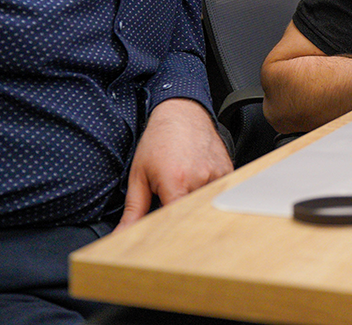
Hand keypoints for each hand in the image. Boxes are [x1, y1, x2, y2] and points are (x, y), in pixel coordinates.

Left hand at [117, 98, 232, 228]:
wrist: (182, 112)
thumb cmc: (160, 140)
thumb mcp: (139, 175)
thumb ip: (133, 209)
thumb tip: (123, 233)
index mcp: (176, 182)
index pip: (176, 223)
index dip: (169, 234)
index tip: (163, 239)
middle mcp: (201, 179)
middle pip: (193, 216)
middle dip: (182, 218)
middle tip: (172, 207)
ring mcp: (218, 175)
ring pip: (207, 205)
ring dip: (196, 203)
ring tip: (185, 185)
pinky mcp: (229, 171)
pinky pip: (219, 193)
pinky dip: (209, 193)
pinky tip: (198, 179)